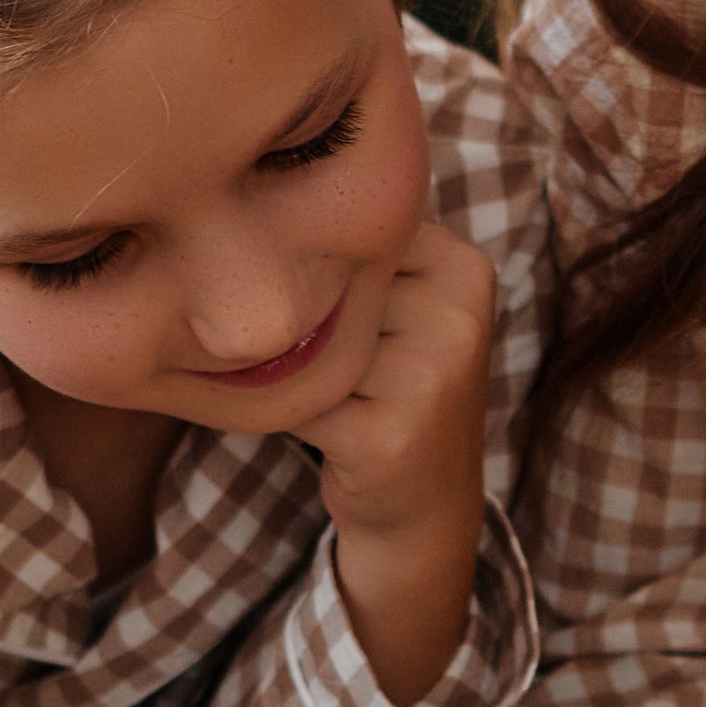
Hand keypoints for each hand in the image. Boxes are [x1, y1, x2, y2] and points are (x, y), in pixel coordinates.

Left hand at [291, 219, 495, 704]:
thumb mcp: (398, 309)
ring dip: (280, 363)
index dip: (309, 264)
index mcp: (462, 268)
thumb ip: (354, 256)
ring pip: (305, 338)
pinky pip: (294, 396)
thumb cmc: (393, 391)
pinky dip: (276, 406)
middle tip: (299, 349)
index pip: (348, 231)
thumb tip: (243, 197)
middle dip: (291, 314)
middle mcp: (456, 315)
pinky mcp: (388, 435)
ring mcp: (429, 376)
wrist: (426, 508)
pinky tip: (305, 423)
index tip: (309, 300)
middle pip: (324, 284)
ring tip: (308, 386)